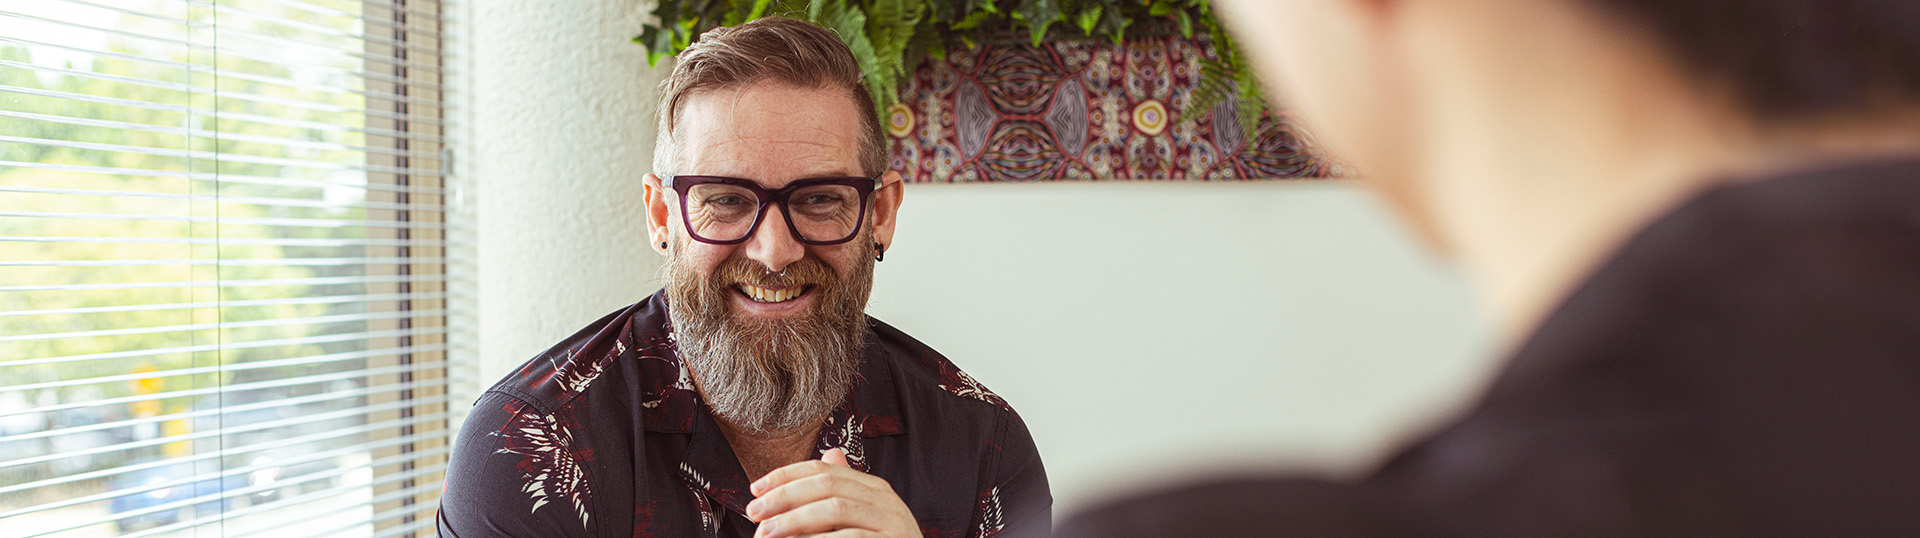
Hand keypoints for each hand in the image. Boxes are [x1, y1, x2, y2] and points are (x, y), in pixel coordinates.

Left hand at [745, 448, 921, 537]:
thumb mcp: (860, 519)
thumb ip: (841, 493)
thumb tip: (830, 454)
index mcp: (873, 487)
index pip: (823, 469)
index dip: (785, 475)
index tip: (755, 489)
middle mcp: (884, 498)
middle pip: (826, 484)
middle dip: (784, 496)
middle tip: (754, 512)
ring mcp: (892, 521)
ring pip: (835, 508)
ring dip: (794, 520)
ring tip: (767, 532)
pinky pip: (851, 537)